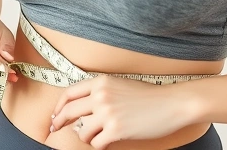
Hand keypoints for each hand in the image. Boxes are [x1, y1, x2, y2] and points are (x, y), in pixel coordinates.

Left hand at [50, 76, 199, 147]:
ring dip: (86, 136)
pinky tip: (106, 141)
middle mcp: (100, 96)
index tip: (55, 114)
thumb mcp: (120, 84)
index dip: (59, 106)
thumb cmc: (149, 95)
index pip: (69, 94)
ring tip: (95, 136)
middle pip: (69, 112)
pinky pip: (96, 143)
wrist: (171, 103)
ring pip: (81, 130)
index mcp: (100, 82)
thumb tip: (82, 107)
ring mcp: (107, 113)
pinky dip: (99, 144)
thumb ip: (100, 92)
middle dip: (60, 122)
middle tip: (55, 129)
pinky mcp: (115, 130)